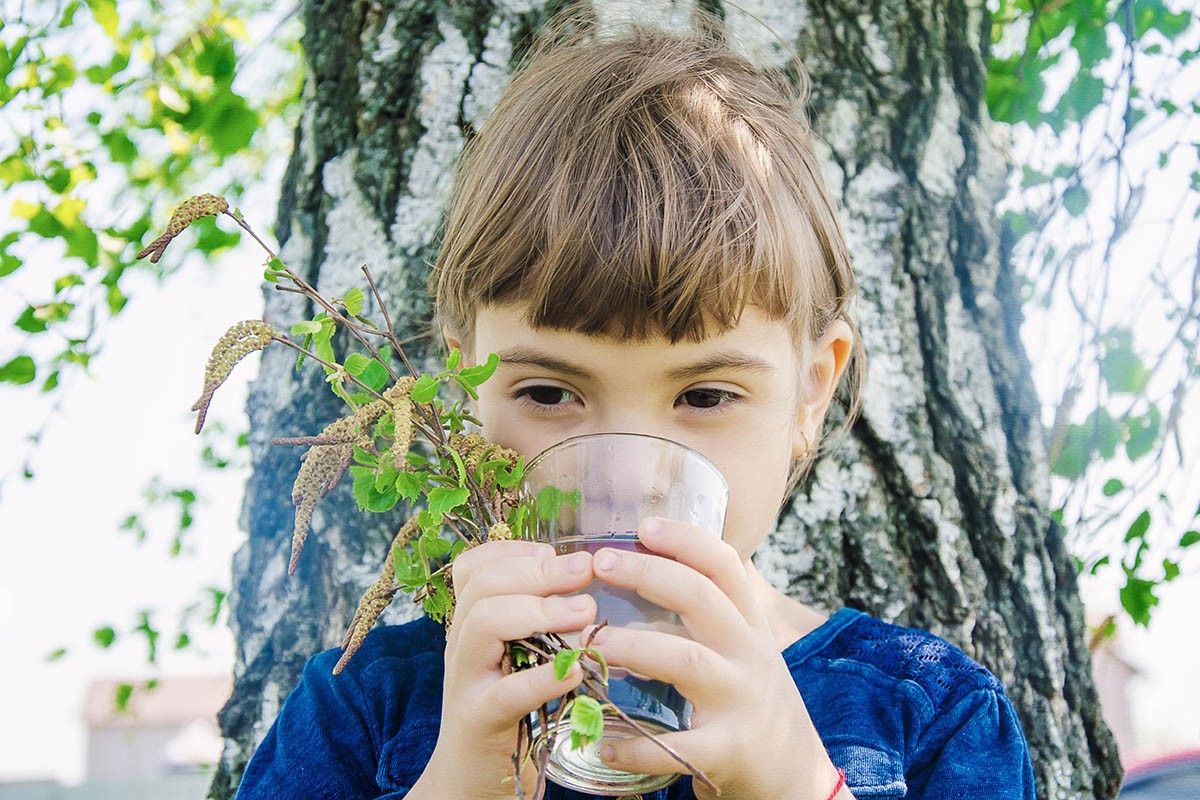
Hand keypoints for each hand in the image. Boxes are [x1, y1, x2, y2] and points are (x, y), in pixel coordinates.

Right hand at [413, 539, 596, 798]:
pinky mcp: (481, 721)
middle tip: (585, 572)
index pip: (474, 567)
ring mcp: (466, 682)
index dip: (515, 551)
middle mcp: (461, 645)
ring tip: (584, 614)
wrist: (471, 778)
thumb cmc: (507, 708)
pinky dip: (543, 678)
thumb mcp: (516, 654)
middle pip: (482, 587)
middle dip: (537, 571)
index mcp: (470, 623)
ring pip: (484, 624)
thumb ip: (535, 617)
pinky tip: (575, 670)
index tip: (556, 552)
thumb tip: (578, 573)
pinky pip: (507, 692)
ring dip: (538, 611)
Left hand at [580, 517, 843, 799]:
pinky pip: (678, 746)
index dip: (686, 540)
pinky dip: (636, 746)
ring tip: (592, 641)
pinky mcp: (728, 751)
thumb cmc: (754, 702)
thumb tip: (658, 560)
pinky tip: (602, 742)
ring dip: (634, 646)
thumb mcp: (745, 648)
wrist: (797, 777)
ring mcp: (740, 701)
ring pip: (687, 661)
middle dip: (649, 575)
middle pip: (702, 599)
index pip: (725, 566)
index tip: (644, 525)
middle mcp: (748, 655)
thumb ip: (711, 611)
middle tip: (600, 564)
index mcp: (749, 626)